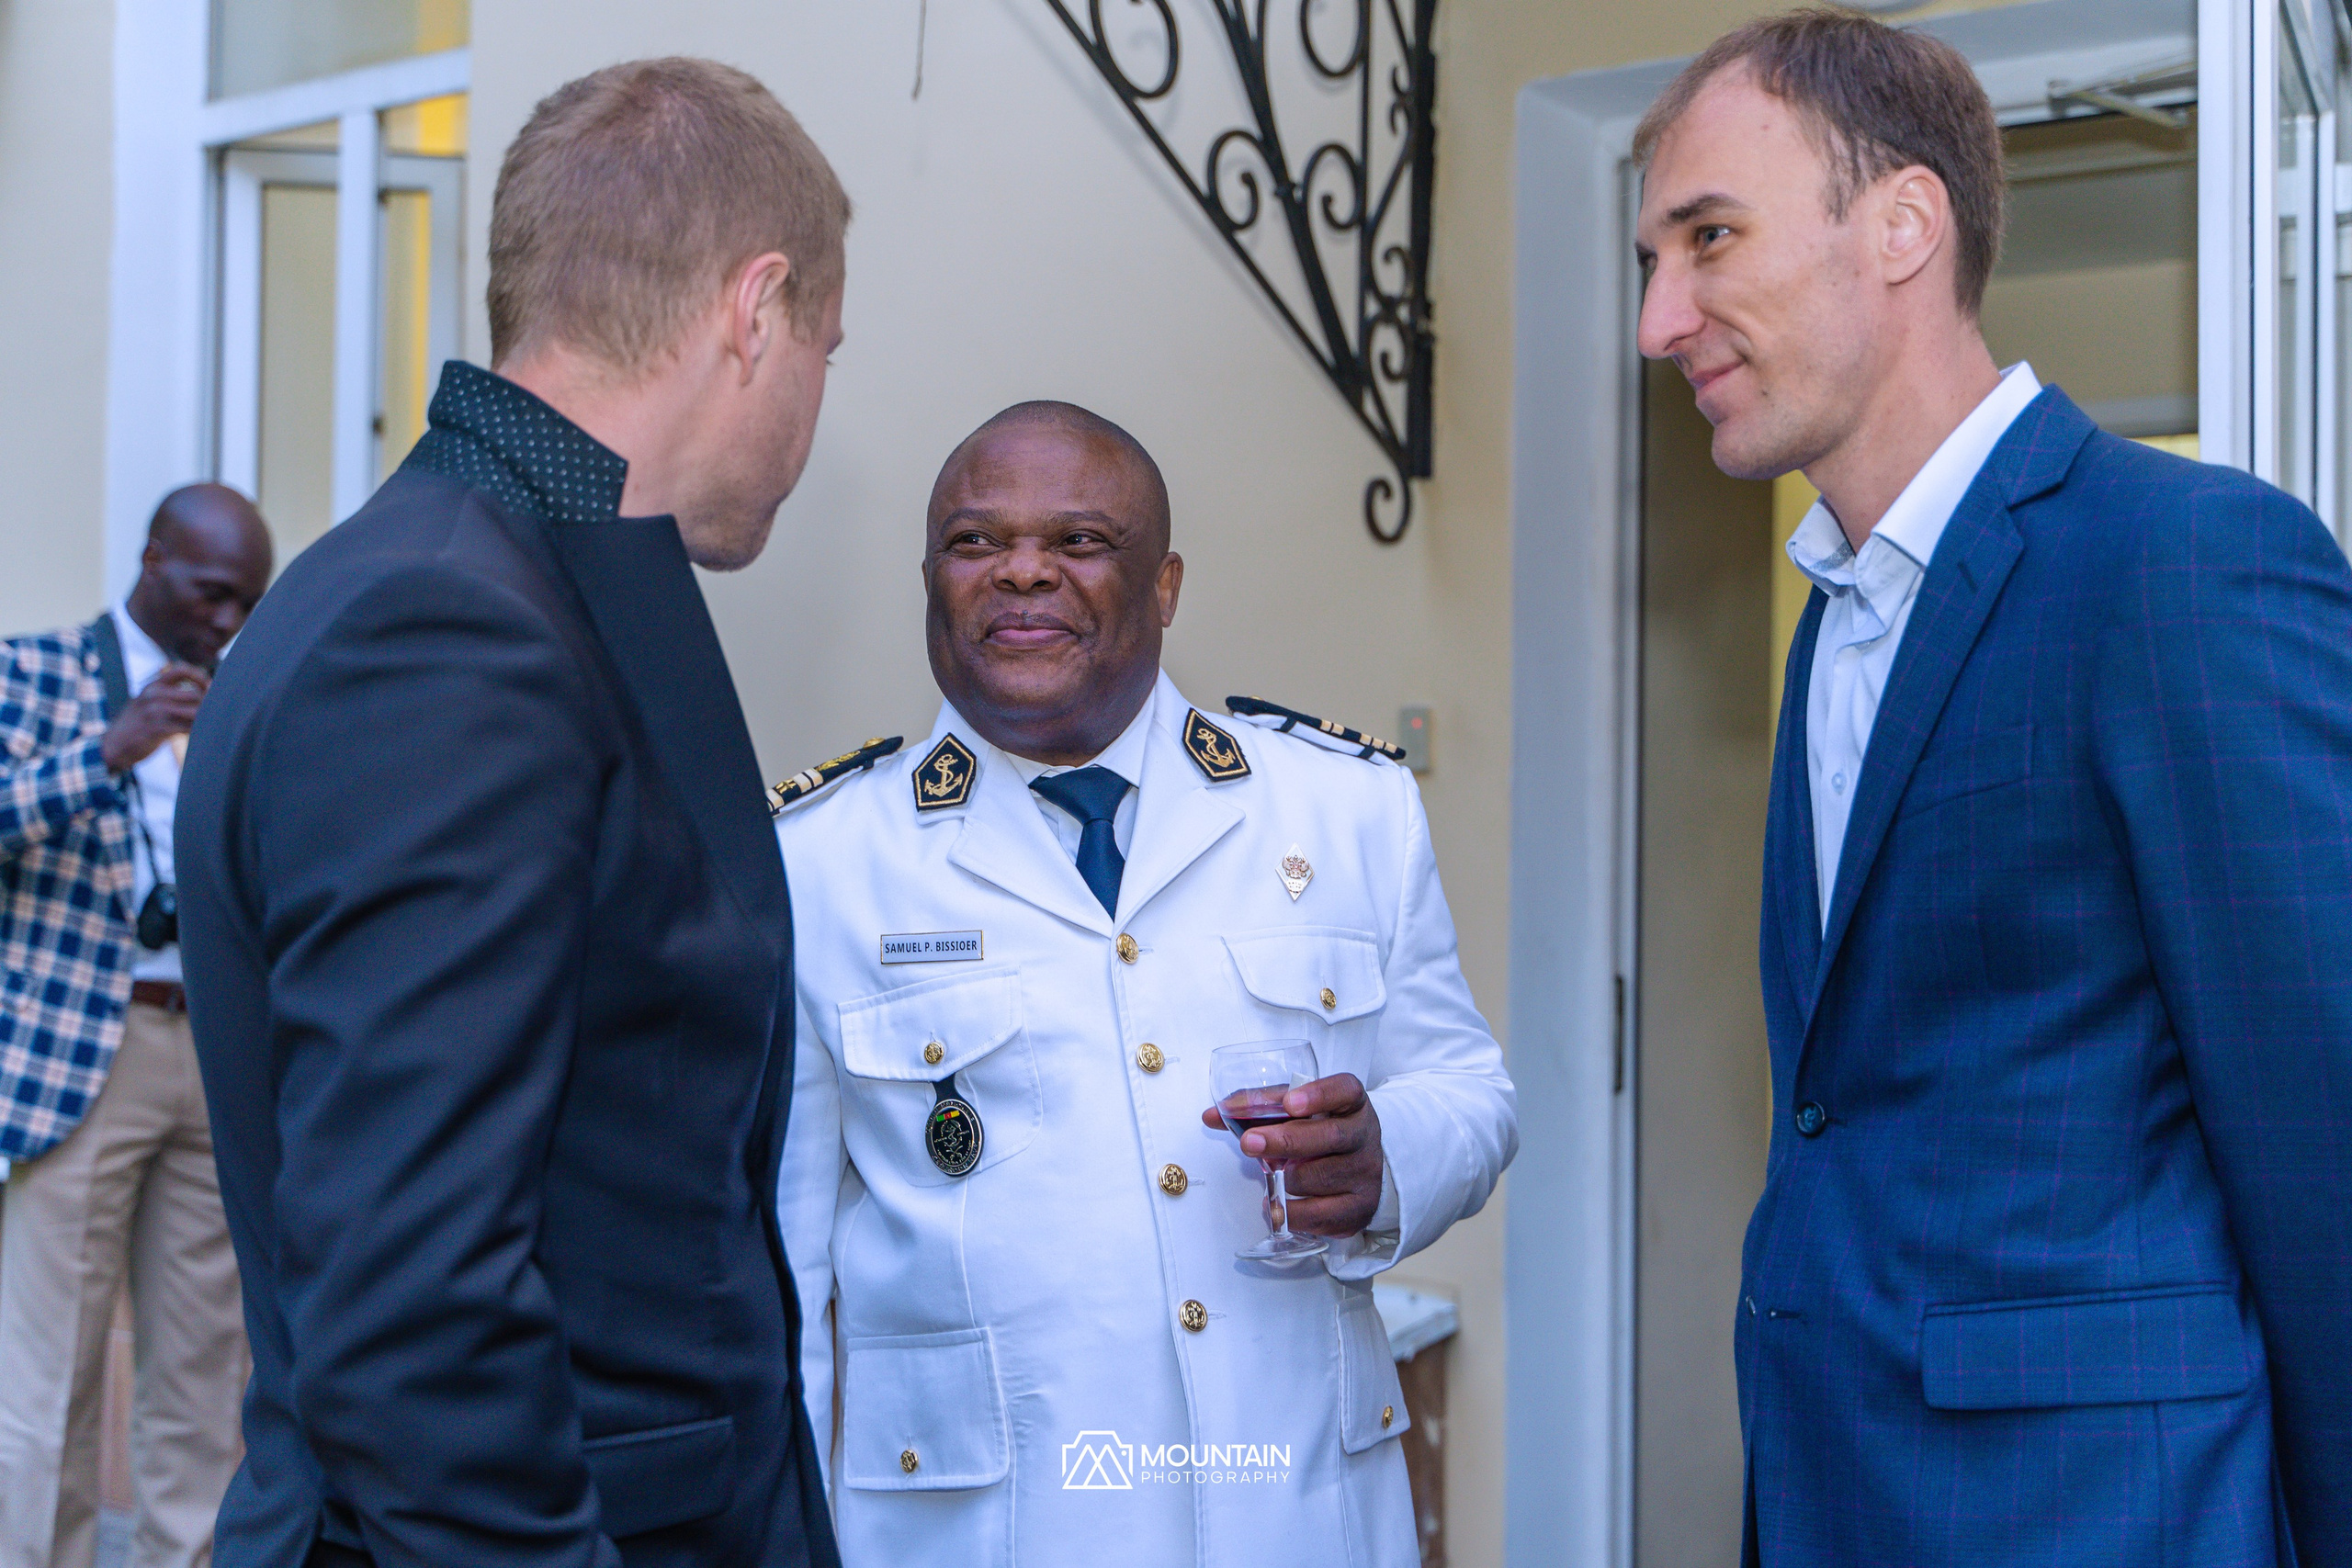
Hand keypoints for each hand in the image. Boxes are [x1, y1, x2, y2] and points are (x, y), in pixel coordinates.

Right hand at [101, 663, 209, 772]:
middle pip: (195, 694)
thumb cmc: (136, 725)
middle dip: (207, 706)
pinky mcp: (158, 729)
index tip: (209, 689)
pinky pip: (188, 728)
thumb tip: (203, 694)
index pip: (181, 670)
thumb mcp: (147, 703)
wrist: (113, 746)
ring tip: (203, 727)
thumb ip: (168, 695)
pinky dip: (197, 731)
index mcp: (152, 686)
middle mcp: (153, 695)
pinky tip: (195, 735)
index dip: (200, 677)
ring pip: (195, 711)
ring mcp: (155, 712)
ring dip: (204, 720)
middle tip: (209, 716)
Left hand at [1200, 1072, 1382, 1236]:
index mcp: (1350, 1103)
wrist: (1358, 1167)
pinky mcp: (1360, 1208)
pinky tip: (1279, 1204)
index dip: (1319, 1095)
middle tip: (1250, 1143)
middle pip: (1330, 1136)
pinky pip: (1320, 1216)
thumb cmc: (1319, 1133)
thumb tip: (1212, 1115)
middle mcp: (1364, 1136)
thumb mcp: (1297, 1113)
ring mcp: (1365, 1173)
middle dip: (1286, 1141)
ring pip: (1318, 1179)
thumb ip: (1259, 1109)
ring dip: (1285, 1179)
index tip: (1289, 1102)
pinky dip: (1292, 1212)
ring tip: (1275, 1174)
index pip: (1344, 1091)